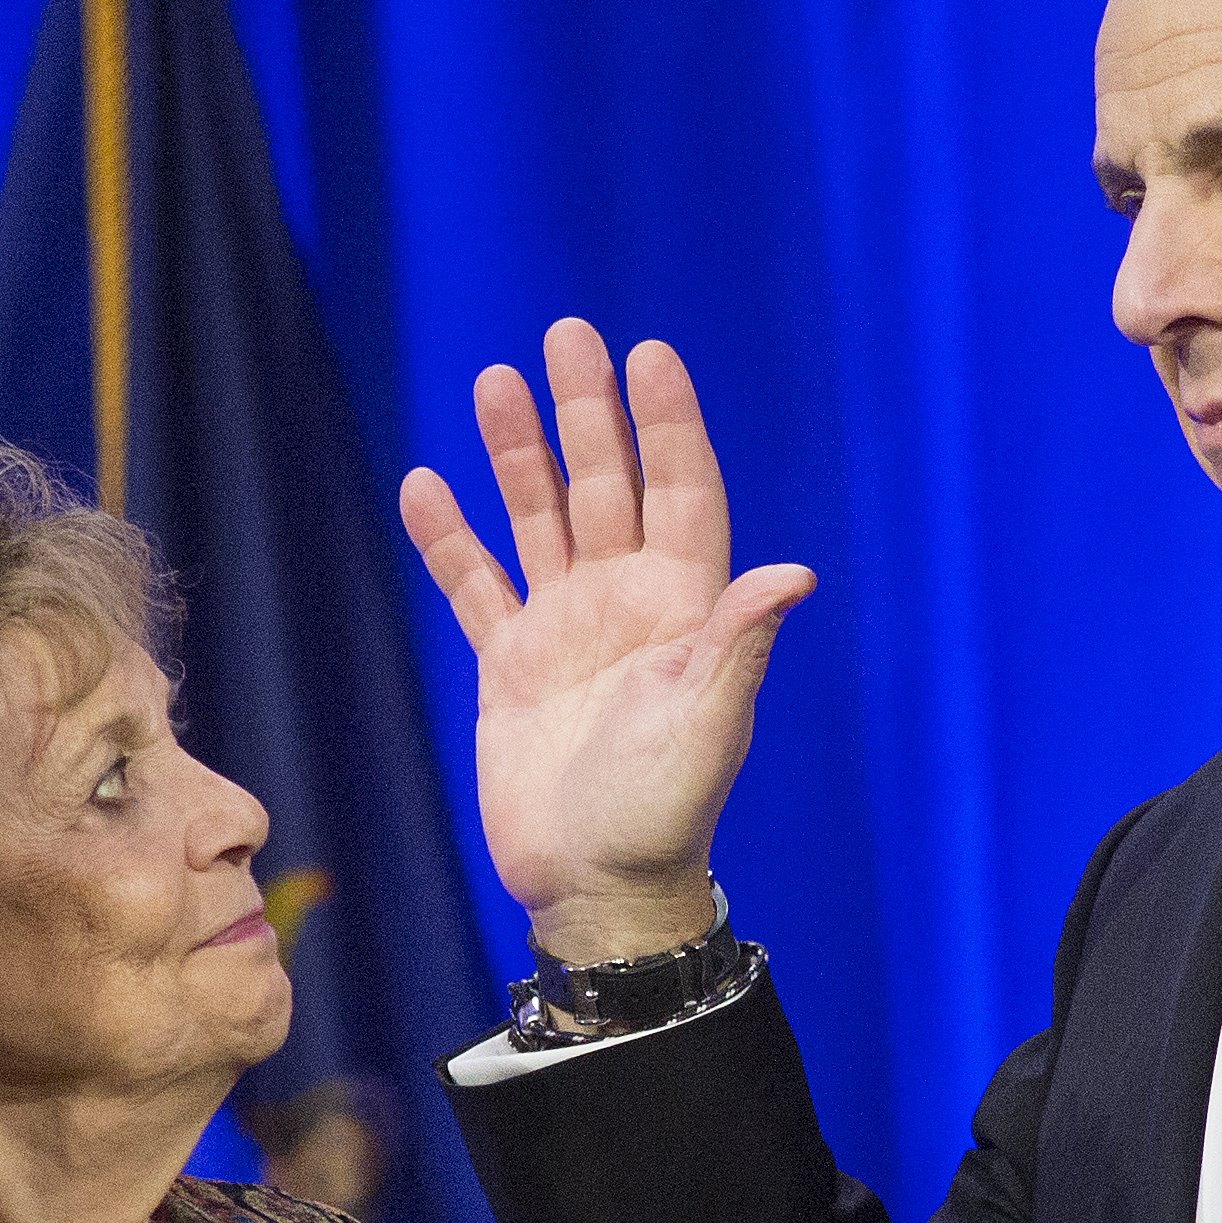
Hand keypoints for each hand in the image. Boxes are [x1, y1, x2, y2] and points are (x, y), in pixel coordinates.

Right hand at [395, 321, 815, 963]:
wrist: (596, 888)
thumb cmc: (663, 813)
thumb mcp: (707, 722)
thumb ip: (738, 640)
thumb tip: (795, 574)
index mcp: (683, 608)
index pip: (679, 492)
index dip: (666, 425)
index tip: (649, 355)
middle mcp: (625, 605)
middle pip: (604, 485)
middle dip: (587, 411)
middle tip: (567, 334)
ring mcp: (566, 631)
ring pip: (537, 520)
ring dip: (516, 454)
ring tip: (493, 383)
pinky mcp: (512, 666)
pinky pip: (476, 586)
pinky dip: (451, 539)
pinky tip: (426, 484)